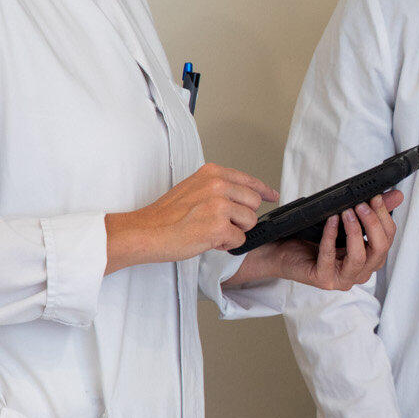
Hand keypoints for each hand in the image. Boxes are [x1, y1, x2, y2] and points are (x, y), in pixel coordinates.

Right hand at [105, 164, 274, 273]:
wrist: (146, 231)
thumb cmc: (165, 215)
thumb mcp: (193, 188)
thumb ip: (217, 188)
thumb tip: (242, 196)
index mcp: (212, 173)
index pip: (249, 180)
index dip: (263, 190)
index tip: (272, 196)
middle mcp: (217, 185)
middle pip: (254, 202)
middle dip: (242, 217)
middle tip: (222, 223)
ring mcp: (219, 205)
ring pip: (250, 221)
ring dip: (235, 231)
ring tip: (212, 231)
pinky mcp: (219, 226)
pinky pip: (239, 239)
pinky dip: (226, 244)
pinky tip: (208, 240)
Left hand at [224, 191, 403, 291]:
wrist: (280, 251)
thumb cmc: (311, 238)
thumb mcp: (344, 221)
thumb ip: (370, 211)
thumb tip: (395, 195)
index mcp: (368, 260)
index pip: (387, 239)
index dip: (384, 217)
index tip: (375, 197)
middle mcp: (359, 272)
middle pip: (379, 250)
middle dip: (373, 223)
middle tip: (362, 204)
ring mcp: (342, 279)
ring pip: (360, 256)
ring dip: (355, 231)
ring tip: (347, 211)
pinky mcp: (323, 279)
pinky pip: (330, 257)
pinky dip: (331, 235)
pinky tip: (330, 220)